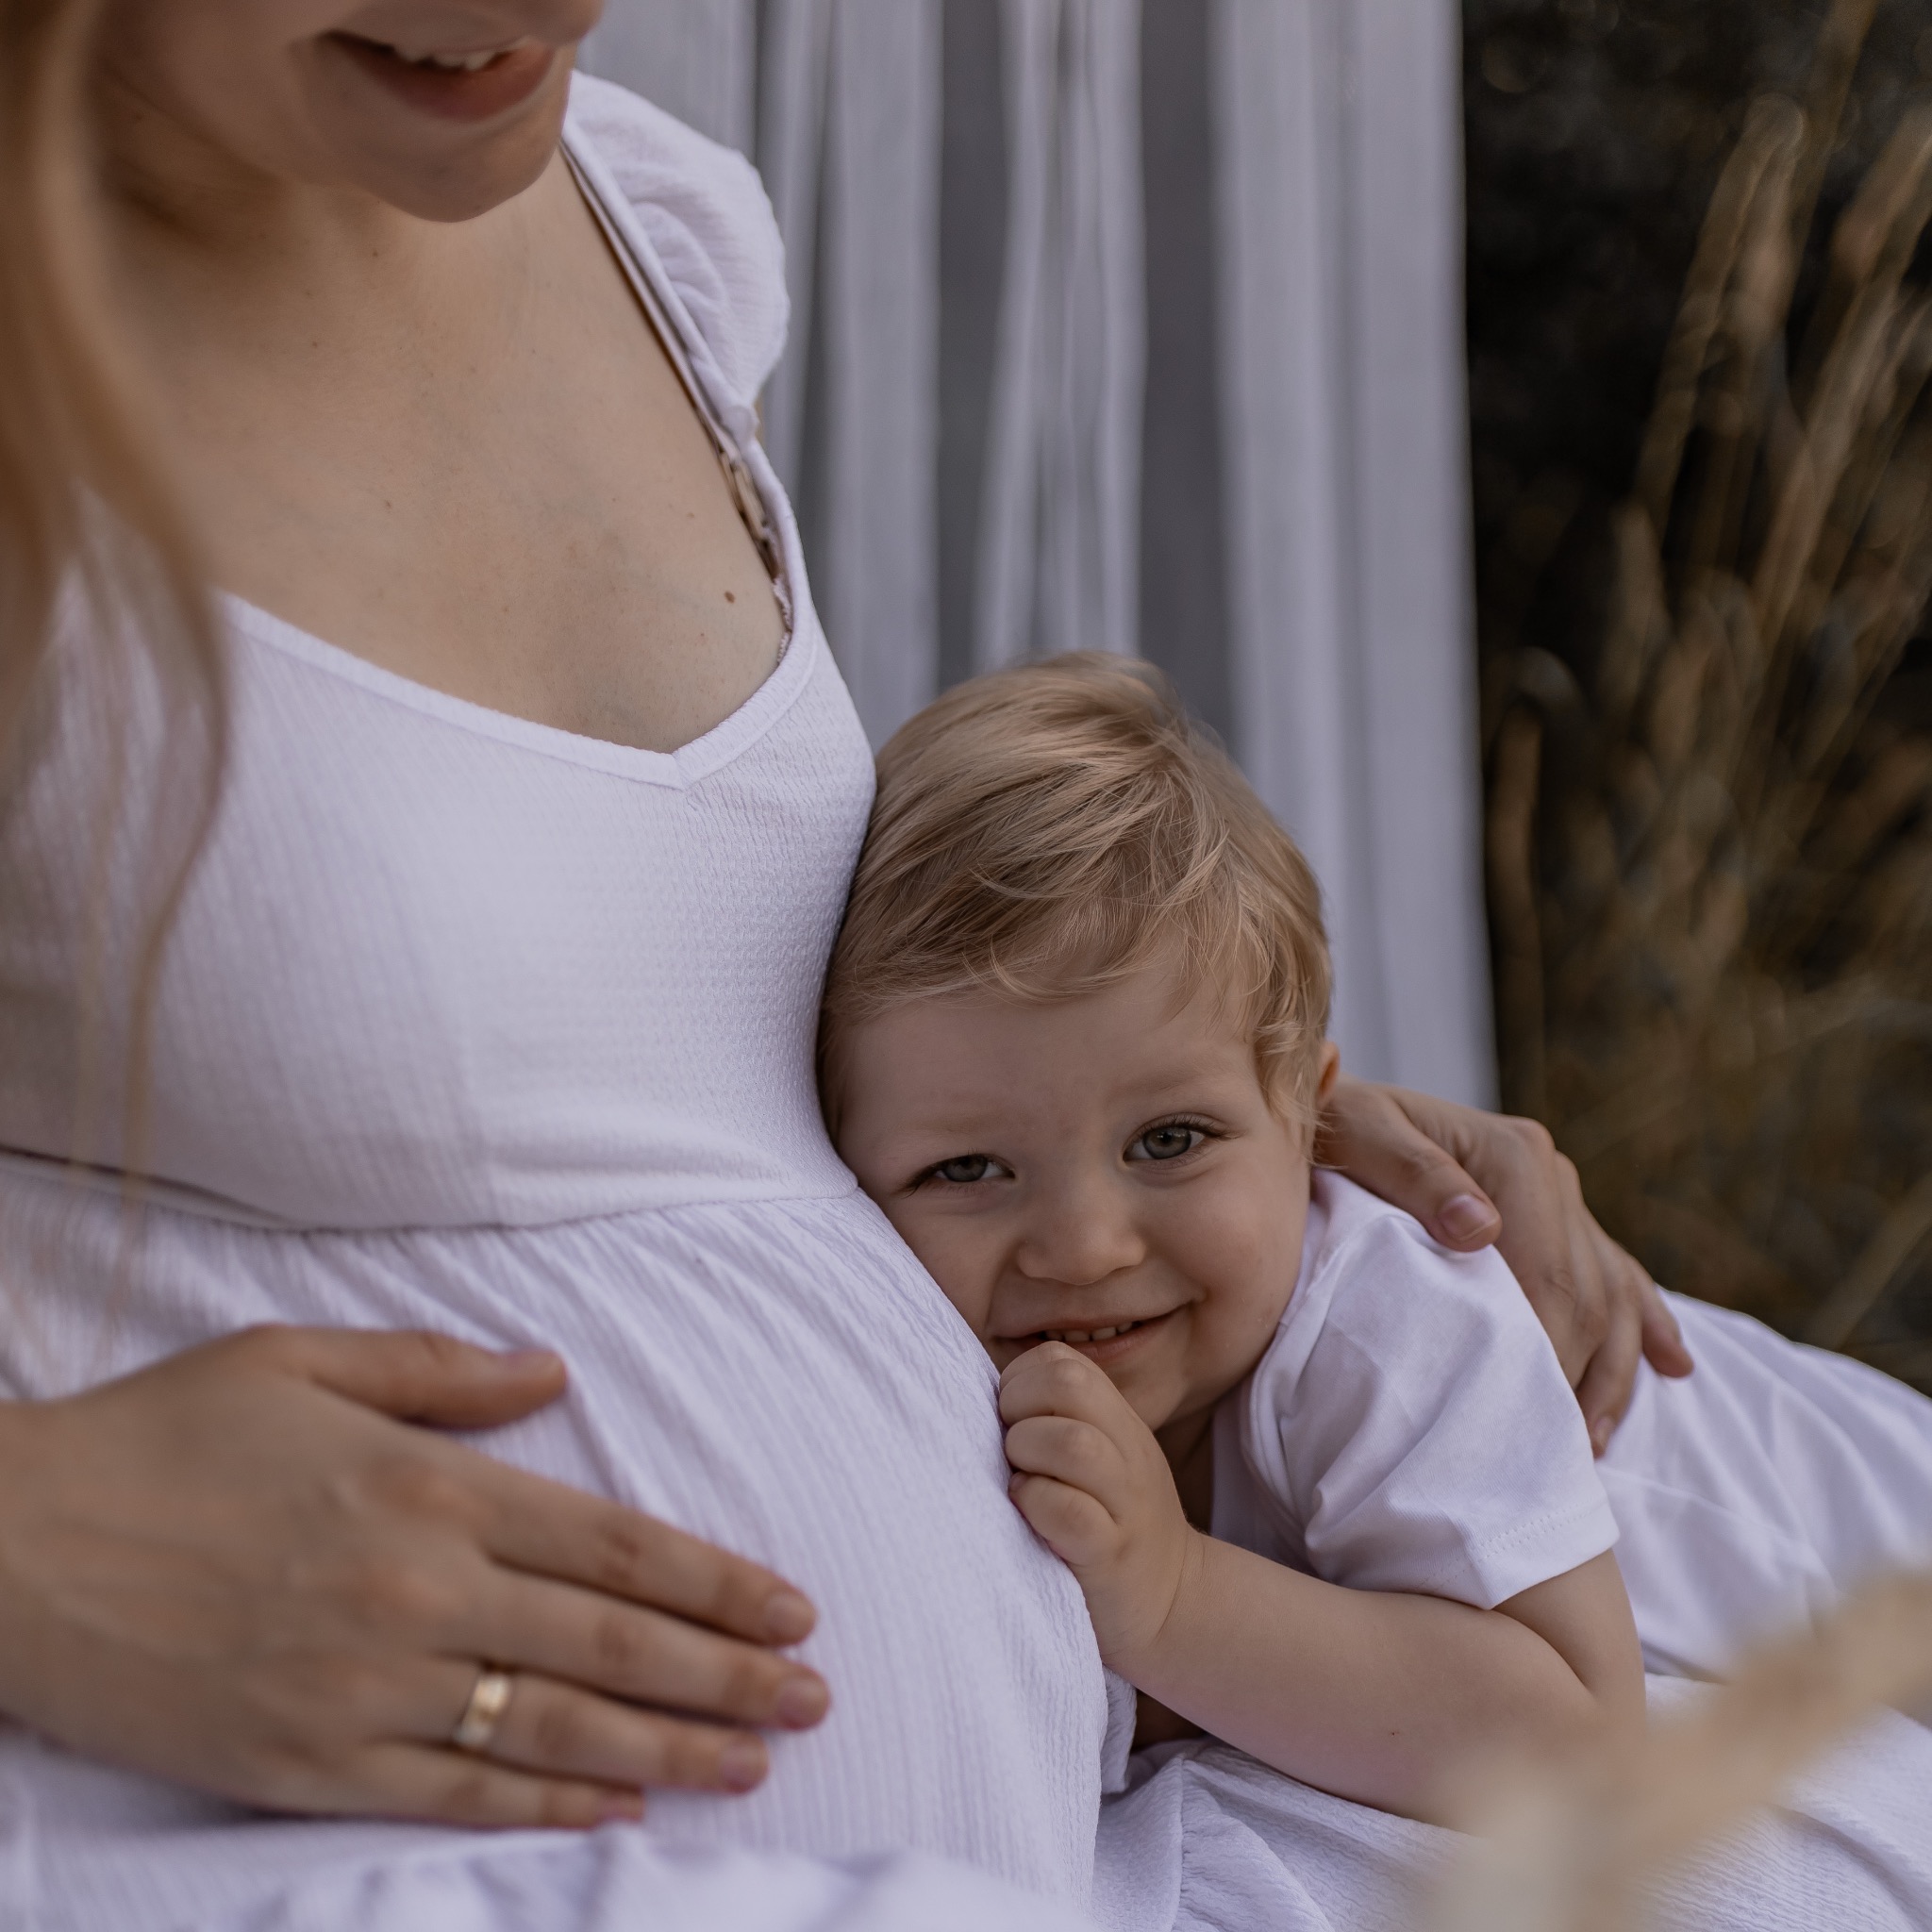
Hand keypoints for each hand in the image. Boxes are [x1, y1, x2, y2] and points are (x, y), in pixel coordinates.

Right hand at [0, 1327, 828, 1827]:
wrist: (9, 1549)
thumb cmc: (160, 1439)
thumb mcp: (298, 1360)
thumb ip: (439, 1371)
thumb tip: (552, 1373)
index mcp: (426, 1485)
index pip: (610, 1540)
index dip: (713, 1579)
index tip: (789, 1606)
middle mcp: (416, 1590)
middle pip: (608, 1639)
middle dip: (725, 1671)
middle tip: (814, 1695)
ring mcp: (364, 1687)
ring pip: (552, 1725)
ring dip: (668, 1745)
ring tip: (753, 1759)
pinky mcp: (306, 1762)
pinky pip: (455, 1792)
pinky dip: (547, 1804)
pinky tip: (619, 1809)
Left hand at [999, 1343, 1195, 1675]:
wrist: (1173, 1605)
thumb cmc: (1110, 1525)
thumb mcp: (1102, 1462)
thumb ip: (1057, 1424)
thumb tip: (977, 1398)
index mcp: (1120, 1424)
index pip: (1062, 1362)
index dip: (1019, 1380)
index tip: (1008, 1421)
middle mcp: (1128, 1454)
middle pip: (1068, 1385)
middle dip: (1017, 1406)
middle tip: (1009, 1449)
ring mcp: (1124, 1504)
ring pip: (1073, 1442)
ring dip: (1026, 1452)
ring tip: (1017, 1479)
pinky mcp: (1111, 1555)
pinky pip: (1070, 1511)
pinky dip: (1035, 1503)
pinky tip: (1026, 1512)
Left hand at [1316, 1076, 1693, 1452]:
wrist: (1339, 1110)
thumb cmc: (1337, 1127)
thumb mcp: (1358, 1134)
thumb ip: (1412, 1172)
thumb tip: (1479, 1229)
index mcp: (1511, 1153)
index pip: (1546, 1270)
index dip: (1544, 1346)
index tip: (1526, 1414)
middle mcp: (1550, 1172)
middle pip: (1584, 1292)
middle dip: (1576, 1374)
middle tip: (1556, 1453)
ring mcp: (1562, 1197)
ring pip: (1612, 1295)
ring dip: (1612, 1370)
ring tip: (1591, 1444)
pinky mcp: (1561, 1218)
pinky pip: (1621, 1276)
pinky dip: (1646, 1325)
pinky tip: (1674, 1369)